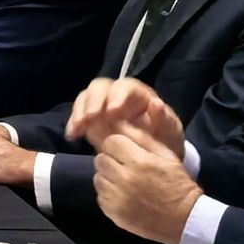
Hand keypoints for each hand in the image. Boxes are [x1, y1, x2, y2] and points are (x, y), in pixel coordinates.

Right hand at [67, 75, 184, 153]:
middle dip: (93, 101)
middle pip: (100, 87)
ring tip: (78, 129)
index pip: (125, 86)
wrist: (155, 157)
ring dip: (80, 111)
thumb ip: (165, 120)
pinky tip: (72, 135)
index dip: (117, 96)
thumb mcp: (170, 133)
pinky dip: (74, 123)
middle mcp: (118, 94)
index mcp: (139, 94)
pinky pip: (78, 113)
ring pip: (86, 97)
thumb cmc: (164, 141)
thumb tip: (156, 103)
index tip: (112, 112)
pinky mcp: (91, 117)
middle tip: (90, 118)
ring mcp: (102, 104)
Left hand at [92, 130, 203, 243]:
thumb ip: (141, 137)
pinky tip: (124, 196)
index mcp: (139, 161)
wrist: (184, 219)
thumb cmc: (176, 182)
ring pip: (98, 178)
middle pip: (100, 159)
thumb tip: (118, 122)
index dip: (118, 145)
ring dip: (108, 177)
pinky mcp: (113, 213)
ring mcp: (117, 198)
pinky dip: (109, 194)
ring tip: (125, 182)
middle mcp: (125, 179)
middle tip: (126, 167)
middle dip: (111, 160)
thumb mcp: (165, 154)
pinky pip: (100, 196)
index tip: (127, 151)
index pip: (111, 142)